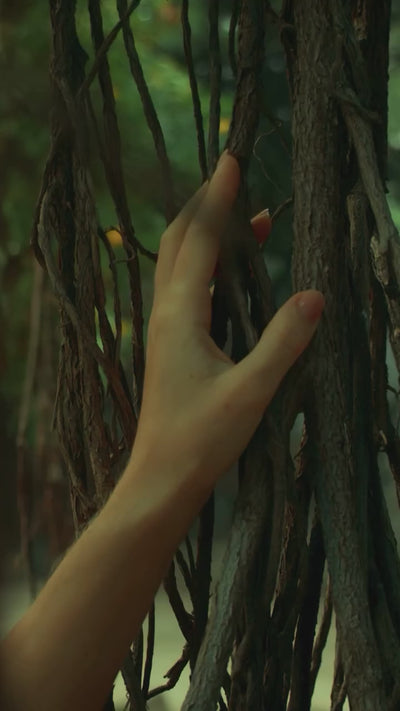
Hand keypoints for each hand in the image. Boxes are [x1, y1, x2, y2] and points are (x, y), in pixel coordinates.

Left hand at [131, 153, 323, 499]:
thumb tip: (315, 296)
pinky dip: (209, 267)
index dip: (218, 198)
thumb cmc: (201, 439)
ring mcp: (165, 330)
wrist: (162, 478)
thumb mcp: (251, 391)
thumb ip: (283, 342)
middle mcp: (166, 314)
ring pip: (181, 265)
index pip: (200, 241)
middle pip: (180, 242)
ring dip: (208, 235)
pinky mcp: (171, 346)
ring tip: (247, 217)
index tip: (232, 158)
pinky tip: (232, 274)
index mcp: (180, 315)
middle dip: (206, 205)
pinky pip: (187, 290)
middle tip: (234, 175)